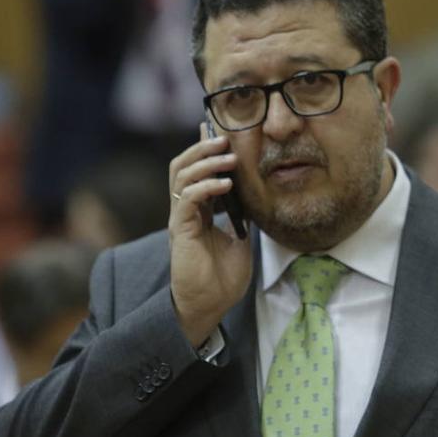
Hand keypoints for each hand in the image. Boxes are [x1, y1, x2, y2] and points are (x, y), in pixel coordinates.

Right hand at [168, 132, 252, 346]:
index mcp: (198, 211)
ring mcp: (181, 218)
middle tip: (224, 137)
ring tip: (228, 157)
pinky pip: (187, 198)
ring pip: (181, 176)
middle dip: (202, 147)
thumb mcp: (241, 241)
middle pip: (182, 166)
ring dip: (205, 162)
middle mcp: (185, 210)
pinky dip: (206, 187)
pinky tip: (226, 185)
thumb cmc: (222, 279)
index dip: (204, 149)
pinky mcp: (180, 230)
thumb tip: (257, 200)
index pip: (197, 171)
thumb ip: (243, 219)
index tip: (218, 129)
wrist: (209, 306)